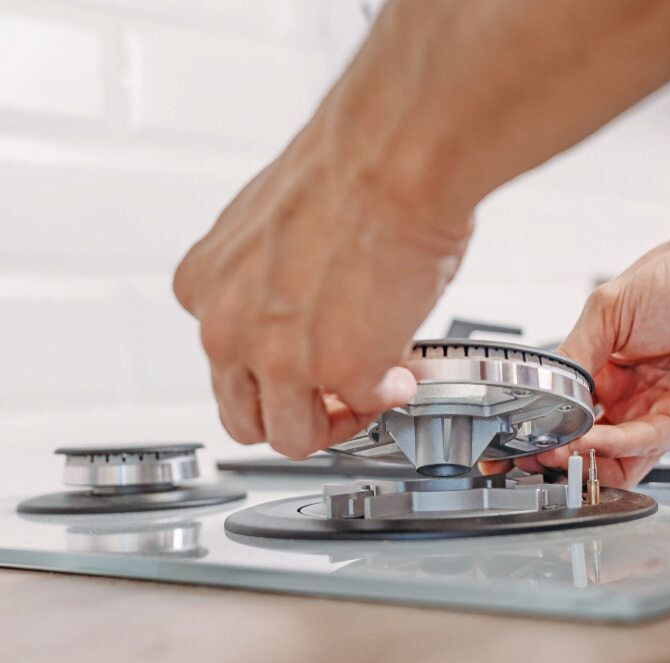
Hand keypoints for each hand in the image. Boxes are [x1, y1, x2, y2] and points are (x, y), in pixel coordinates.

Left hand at [173, 102, 473, 458]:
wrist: (390, 158)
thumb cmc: (350, 169)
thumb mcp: (277, 230)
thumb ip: (274, 284)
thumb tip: (313, 302)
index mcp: (206, 286)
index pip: (221, 362)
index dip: (272, 368)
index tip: (306, 360)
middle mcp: (227, 329)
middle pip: (242, 414)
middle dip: (295, 411)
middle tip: (334, 397)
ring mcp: (280, 359)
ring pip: (289, 436)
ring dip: (335, 422)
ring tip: (369, 392)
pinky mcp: (340, 372)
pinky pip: (364, 408)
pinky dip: (388, 396)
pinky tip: (403, 370)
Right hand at [481, 230, 669, 486]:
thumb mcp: (608, 309)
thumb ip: (576, 353)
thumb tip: (548, 388)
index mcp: (609, 366)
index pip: (568, 408)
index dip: (541, 423)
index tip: (514, 436)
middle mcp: (632, 394)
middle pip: (587, 439)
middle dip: (554, 452)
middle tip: (526, 455)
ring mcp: (659, 411)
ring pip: (613, 455)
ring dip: (581, 459)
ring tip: (552, 454)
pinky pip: (644, 443)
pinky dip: (612, 446)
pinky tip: (589, 439)